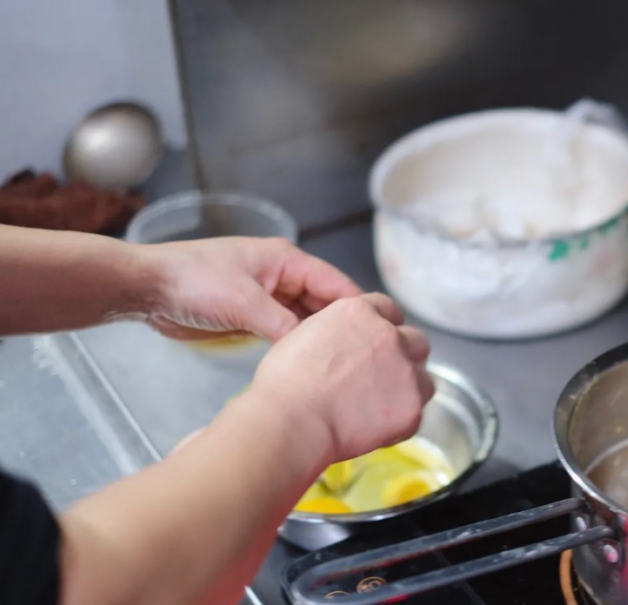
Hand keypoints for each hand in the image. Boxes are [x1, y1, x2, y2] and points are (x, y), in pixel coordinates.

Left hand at [139, 237, 361, 341]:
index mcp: (286, 259)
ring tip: (345, 363)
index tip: (382, 332)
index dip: (359, 307)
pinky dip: (298, 344)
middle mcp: (282, 275)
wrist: (146, 289)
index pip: (335, 283)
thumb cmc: (194, 282)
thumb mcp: (243, 303)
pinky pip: (286, 330)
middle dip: (342, 325)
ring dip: (319, 337)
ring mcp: (267, 296)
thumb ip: (282, 325)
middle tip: (367, 355)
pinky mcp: (252, 315)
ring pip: (305, 318)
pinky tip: (312, 363)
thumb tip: (315, 350)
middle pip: (324, 302)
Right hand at [247, 293, 434, 460]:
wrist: (293, 420)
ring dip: (407, 388)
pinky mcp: (411, 407)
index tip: (377, 344)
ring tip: (380, 406)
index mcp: (361, 312)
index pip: (389, 310)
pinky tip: (376, 426)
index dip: (384, 328)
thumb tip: (348, 346)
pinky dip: (401, 420)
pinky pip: (416, 413)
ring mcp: (405, 372)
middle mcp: (390, 336)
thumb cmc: (286, 383)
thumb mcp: (306, 334)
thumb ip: (340, 332)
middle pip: (415, 341)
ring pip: (423, 378)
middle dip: (403, 356)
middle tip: (381, 377)